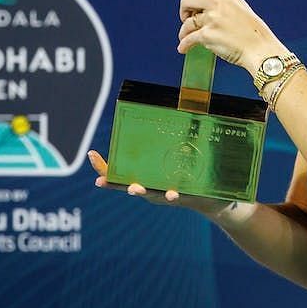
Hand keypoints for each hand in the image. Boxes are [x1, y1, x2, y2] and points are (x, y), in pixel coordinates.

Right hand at [87, 150, 241, 219]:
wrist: (215, 199)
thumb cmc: (190, 177)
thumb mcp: (175, 160)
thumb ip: (168, 144)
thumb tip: (170, 108)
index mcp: (147, 179)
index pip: (120, 175)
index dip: (104, 167)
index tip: (91, 154)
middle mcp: (154, 190)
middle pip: (131, 187)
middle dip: (118, 183)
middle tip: (102, 182)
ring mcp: (169, 195)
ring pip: (153, 194)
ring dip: (143, 191)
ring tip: (135, 188)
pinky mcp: (187, 199)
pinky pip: (180, 197)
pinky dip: (175, 195)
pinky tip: (173, 192)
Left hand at [175, 0, 285, 74]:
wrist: (260, 49)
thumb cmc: (251, 30)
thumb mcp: (238, 5)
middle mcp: (216, 2)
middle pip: (185, 1)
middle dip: (184, 12)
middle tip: (188, 19)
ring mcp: (211, 19)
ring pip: (187, 23)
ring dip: (184, 31)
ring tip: (187, 36)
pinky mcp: (207, 36)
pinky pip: (188, 39)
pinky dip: (184, 44)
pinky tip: (184, 48)